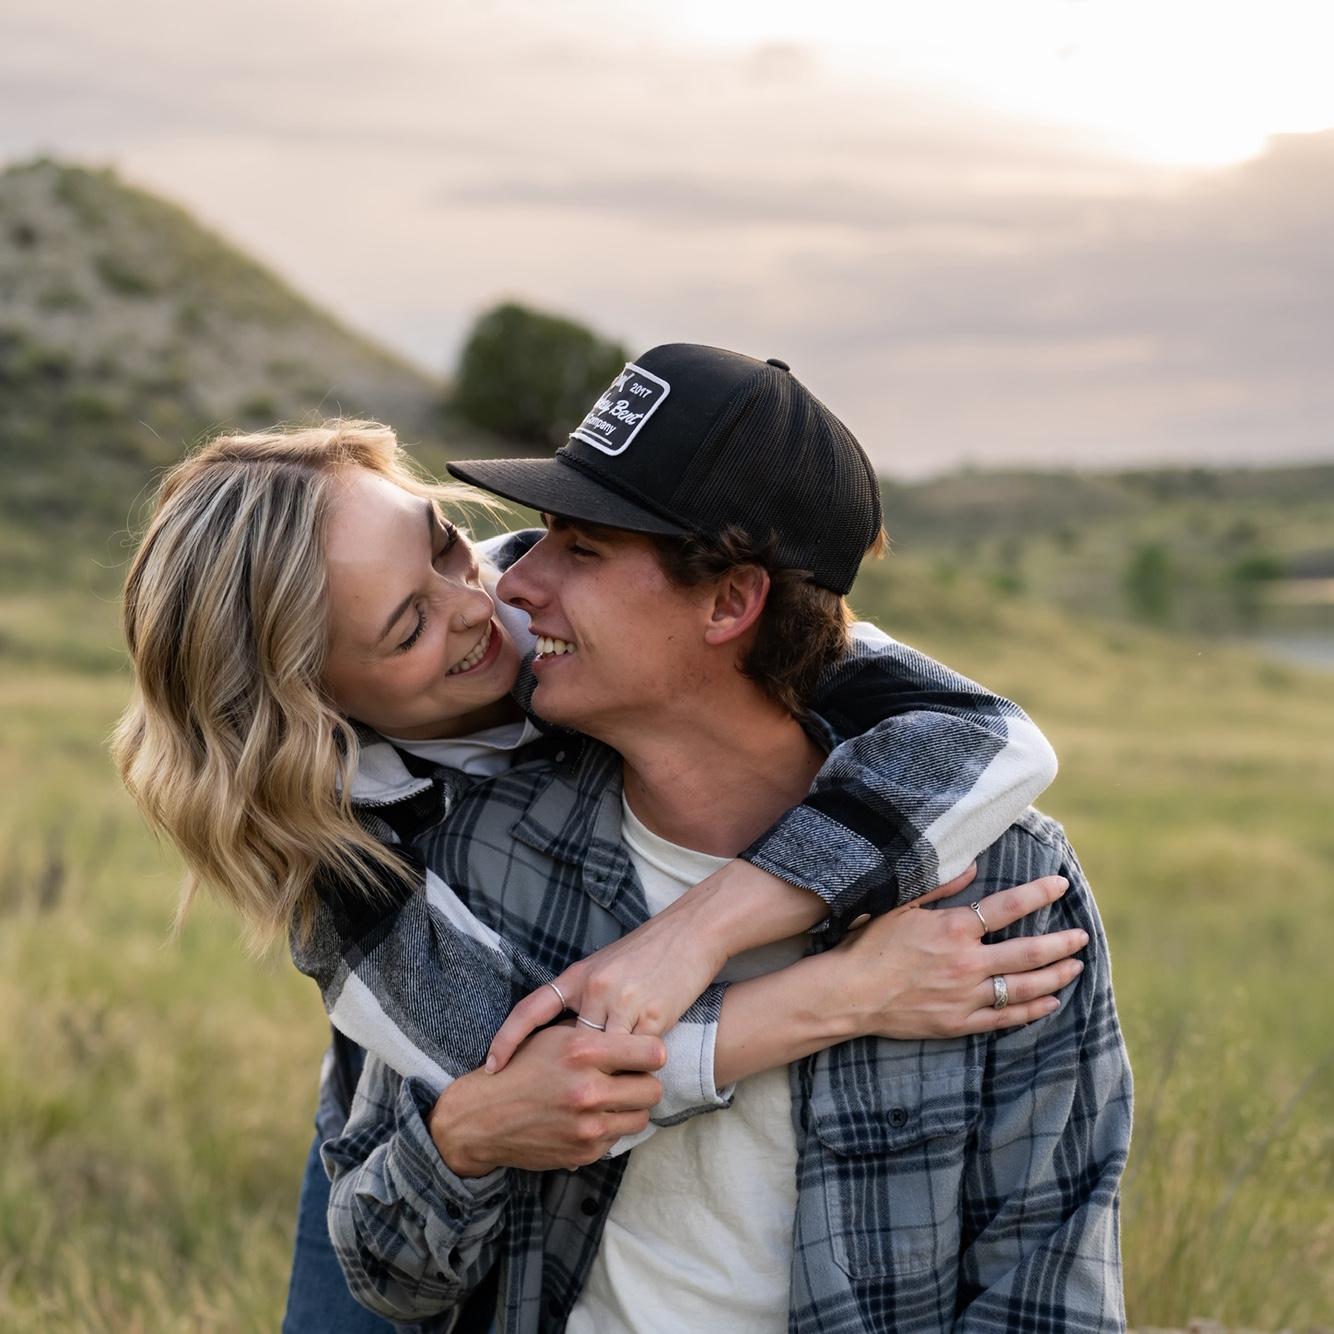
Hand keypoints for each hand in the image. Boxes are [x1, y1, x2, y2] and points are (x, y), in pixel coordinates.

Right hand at [429, 1025, 665, 1176]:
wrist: (483, 1117)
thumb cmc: (522, 1067)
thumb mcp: (555, 1036)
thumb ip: (597, 1035)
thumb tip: (636, 1038)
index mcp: (584, 1051)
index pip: (652, 1053)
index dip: (651, 1053)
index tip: (643, 1055)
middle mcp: (589, 1090)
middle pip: (653, 1089)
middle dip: (644, 1082)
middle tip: (629, 1079)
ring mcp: (588, 1126)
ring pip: (642, 1118)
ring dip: (631, 1109)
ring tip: (611, 1099)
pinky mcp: (585, 1153)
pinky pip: (618, 1138)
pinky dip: (610, 1128)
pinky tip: (589, 1118)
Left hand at [486, 860, 831, 1070]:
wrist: (690, 933)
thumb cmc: (646, 950)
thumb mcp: (603, 966)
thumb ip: (582, 998)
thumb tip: (565, 1035)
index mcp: (577, 975)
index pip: (531, 1009)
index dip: (507, 1039)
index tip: (491, 1067)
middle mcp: (595, 989)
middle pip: (570, 1046)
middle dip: (563, 1074)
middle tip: (551, 1100)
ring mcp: (623, 1003)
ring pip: (604, 1058)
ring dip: (603, 1079)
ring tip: (592, 1105)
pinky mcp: (653, 1017)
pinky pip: (636, 1059)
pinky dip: (634, 1074)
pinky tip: (632, 1088)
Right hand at [828, 873, 1085, 1038]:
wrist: (849, 993)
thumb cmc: (870, 944)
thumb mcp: (901, 906)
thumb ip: (941, 887)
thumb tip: (973, 866)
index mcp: (953, 929)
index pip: (1008, 907)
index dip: (1038, 894)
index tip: (1060, 885)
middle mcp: (967, 963)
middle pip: (1028, 952)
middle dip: (1061, 944)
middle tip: (1081, 937)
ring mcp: (966, 996)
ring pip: (1023, 988)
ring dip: (1055, 976)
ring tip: (1075, 967)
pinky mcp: (959, 1023)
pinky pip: (1006, 1019)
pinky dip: (1032, 1011)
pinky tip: (1050, 1002)